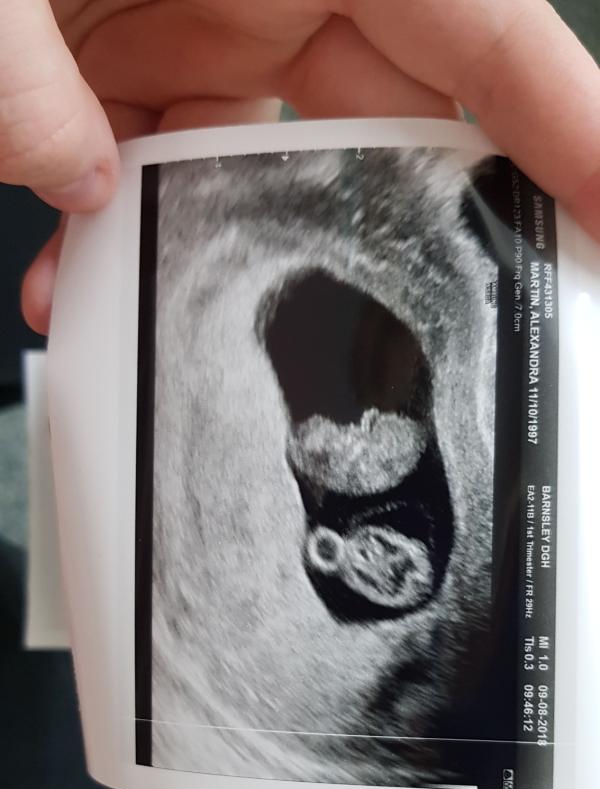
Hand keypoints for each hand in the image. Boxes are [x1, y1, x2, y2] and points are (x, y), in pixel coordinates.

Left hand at [1, 0, 598, 331]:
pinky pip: (164, 154)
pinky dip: (122, 227)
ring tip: (152, 323)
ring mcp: (203, 9)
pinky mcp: (136, 45)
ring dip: (206, 254)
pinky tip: (75, 276)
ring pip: (260, 162)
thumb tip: (78, 181)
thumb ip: (21, 68)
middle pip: (380, 118)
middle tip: (385, 342)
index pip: (480, 26)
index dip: (567, 125)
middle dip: (365, 238)